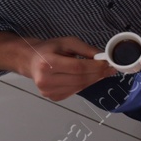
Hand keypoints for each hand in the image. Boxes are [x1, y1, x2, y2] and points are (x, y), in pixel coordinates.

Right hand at [0, 32, 114, 100]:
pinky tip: (87, 78)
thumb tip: (103, 57)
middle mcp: (45, 79)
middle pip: (80, 79)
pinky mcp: (52, 97)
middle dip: (98, 74)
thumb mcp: (67, 42)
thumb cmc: (48, 49)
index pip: (77, 67)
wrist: (30, 61)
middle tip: (109, 69)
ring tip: (101, 73)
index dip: (95, 67)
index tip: (108, 64)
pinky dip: (84, 85)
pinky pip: (74, 91)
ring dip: (93, 80)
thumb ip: (85, 49)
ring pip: (79, 87)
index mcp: (47, 63)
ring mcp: (48, 91)